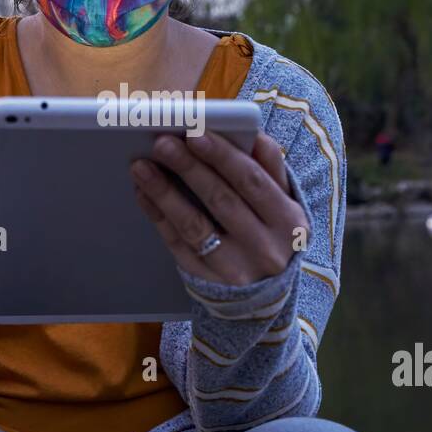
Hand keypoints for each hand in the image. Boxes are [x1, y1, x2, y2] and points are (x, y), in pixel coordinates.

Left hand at [130, 131, 307, 285]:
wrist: (271, 298)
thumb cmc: (274, 236)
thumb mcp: (286, 206)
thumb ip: (272, 170)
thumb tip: (256, 137)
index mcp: (289, 221)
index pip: (253, 181)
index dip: (223, 156)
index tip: (196, 133)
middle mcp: (266, 248)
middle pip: (221, 200)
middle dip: (189, 168)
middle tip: (163, 143)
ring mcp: (236, 270)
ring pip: (195, 226)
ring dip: (165, 192)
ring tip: (142, 166)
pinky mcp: (210, 283)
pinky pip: (179, 247)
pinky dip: (159, 218)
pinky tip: (145, 195)